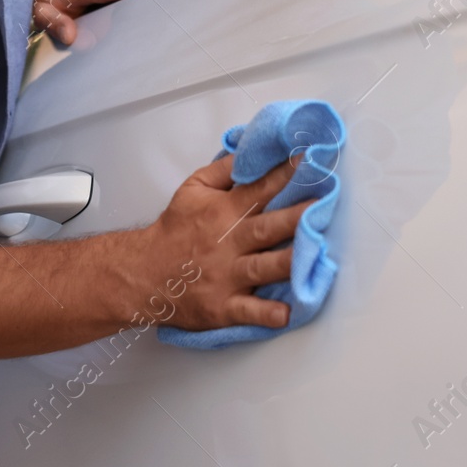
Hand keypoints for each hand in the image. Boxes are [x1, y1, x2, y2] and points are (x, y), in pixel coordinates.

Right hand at [144, 153, 308, 330]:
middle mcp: (228, 242)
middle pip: (267, 228)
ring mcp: (226, 276)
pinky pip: (247, 311)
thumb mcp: (193, 188)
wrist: (143, 272)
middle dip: (296, 217)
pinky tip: (286, 313)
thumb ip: (225, 170)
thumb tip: (254, 153)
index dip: (285, 174)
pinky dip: (266, 314)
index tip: (310, 162)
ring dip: (289, 262)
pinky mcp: (222, 306)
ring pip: (263, 267)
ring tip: (314, 255)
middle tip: (323, 206)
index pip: (260, 189)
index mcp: (223, 211)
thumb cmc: (174, 229)